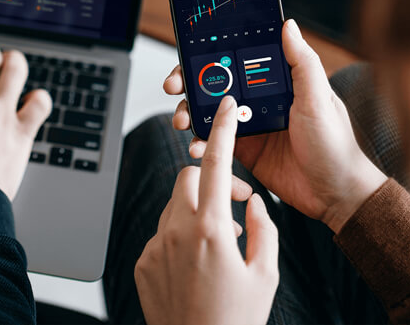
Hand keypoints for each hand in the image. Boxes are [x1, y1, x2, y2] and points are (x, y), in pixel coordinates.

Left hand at [135, 96, 278, 324]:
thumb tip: (256, 203)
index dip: (222, 130)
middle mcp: (177, 231)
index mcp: (211, 229)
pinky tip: (198, 265)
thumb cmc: (237, 320)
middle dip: (211, 181)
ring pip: (174, 204)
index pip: (216, 164)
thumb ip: (265, 230)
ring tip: (220, 244)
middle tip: (234, 204)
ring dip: (197, 211)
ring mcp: (155, 246)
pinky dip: (180, 237)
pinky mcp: (142, 261)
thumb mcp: (266, 275)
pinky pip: (162, 233)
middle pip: (188, 177)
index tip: (224, 107)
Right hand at [164, 19, 385, 232]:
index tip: (189, 57)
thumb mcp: (319, 98)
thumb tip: (289, 25)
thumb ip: (302, 63)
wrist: (336, 194)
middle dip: (188, 83)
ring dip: (189, 113)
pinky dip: (200, 142)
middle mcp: (258, 98)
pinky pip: (214, 141)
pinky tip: (196, 148)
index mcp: (275, 81)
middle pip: (214, 83)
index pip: (237, 59)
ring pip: (208, 111)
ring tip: (182, 123)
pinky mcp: (243, 150)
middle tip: (173, 88)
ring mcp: (248, 124)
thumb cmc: (335, 144)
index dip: (210, 56)